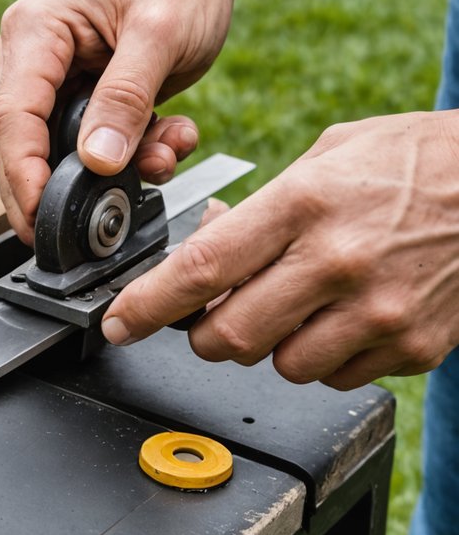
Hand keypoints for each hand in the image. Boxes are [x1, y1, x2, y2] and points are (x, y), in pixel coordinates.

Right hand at [0, 0, 235, 241]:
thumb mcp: (159, 34)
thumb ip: (126, 98)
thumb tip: (96, 162)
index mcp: (33, 34)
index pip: (10, 119)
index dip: (22, 176)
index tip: (41, 219)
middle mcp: (27, 59)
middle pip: (12, 145)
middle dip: (49, 189)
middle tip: (78, 231)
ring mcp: (47, 82)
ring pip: (48, 154)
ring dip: (101, 175)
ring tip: (161, 158)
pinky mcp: (74, 100)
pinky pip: (82, 149)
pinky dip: (124, 160)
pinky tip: (165, 142)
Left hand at [101, 111, 458, 388]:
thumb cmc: (416, 162)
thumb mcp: (328, 156)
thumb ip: (260, 210)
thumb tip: (204, 248)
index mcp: (306, 204)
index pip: (201, 269)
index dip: (147, 304)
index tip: (119, 322)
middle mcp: (339, 262)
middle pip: (229, 337)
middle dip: (206, 334)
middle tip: (213, 315)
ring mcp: (380, 313)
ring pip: (280, 366)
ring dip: (271, 345)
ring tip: (300, 304)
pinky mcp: (414, 347)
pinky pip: (335, 377)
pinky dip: (325, 357)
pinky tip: (345, 317)